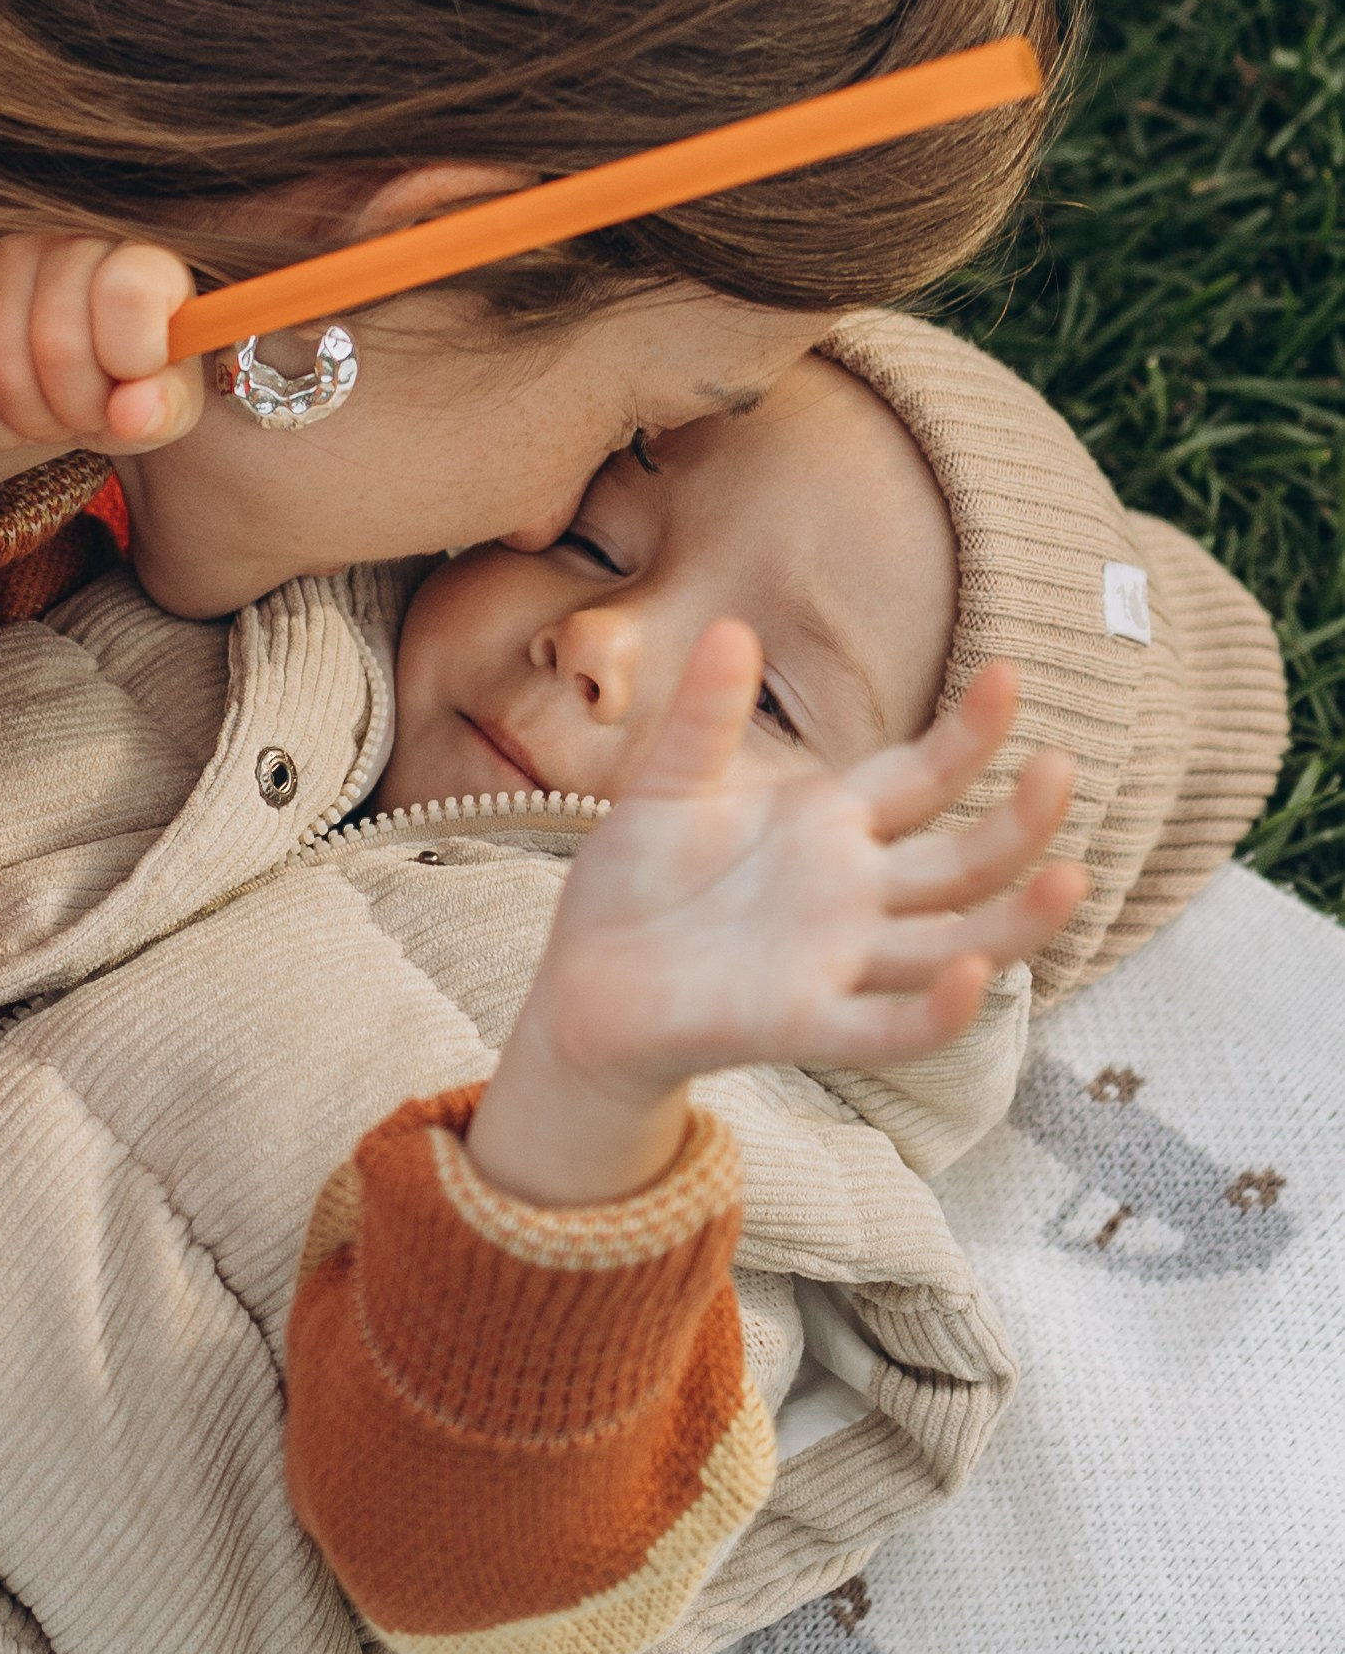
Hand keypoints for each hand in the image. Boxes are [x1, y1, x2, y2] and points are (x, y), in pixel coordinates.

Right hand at [0, 231, 204, 471]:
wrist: (81, 380)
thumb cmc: (132, 383)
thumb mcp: (170, 401)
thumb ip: (169, 405)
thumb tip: (133, 414)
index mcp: (141, 261)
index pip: (128, 292)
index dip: (130, 356)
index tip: (135, 379)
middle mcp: (71, 245)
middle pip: (59, 344)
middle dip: (80, 407)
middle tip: (95, 412)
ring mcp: (6, 263)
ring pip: (3, 365)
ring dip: (36, 418)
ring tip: (59, 413)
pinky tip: (20, 411)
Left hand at [464, 621, 1081, 1208]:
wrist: (582, 979)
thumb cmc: (635, 880)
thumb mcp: (666, 782)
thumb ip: (705, 715)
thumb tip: (733, 625)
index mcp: (828, 824)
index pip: (922, 776)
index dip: (969, 735)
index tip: (1007, 675)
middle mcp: (852, 894)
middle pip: (962, 860)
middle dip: (1019, 820)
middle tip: (1062, 767)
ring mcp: (837, 961)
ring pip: (956, 944)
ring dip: (1016, 919)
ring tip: (1071, 878)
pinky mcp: (804, 1023)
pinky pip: (890, 1027)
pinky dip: (938, 1011)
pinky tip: (976, 974)